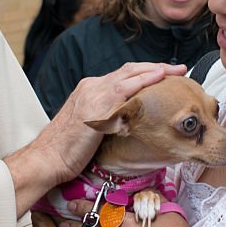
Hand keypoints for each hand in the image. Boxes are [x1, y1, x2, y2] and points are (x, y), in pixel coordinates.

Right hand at [5, 62, 185, 215]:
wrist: (47, 159)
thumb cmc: (67, 151)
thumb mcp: (90, 128)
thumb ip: (107, 119)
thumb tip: (128, 123)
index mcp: (89, 90)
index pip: (123, 76)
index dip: (145, 73)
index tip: (164, 75)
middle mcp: (91, 86)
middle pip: (129, 70)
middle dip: (156, 67)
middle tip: (178, 69)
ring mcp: (93, 94)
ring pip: (129, 74)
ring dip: (156, 70)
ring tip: (176, 71)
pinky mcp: (96, 106)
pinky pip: (124, 88)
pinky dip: (144, 80)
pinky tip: (159, 78)